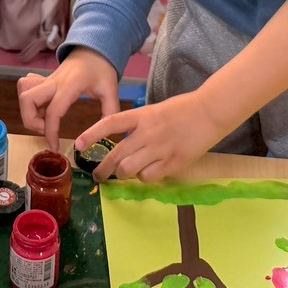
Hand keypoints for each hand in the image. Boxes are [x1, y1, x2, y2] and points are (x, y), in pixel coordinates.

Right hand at [18, 48, 119, 150]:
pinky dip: (29, 101)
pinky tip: (43, 108)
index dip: (50, 132)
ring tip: (44, 120)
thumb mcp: (111, 90)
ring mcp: (47, 79)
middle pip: (27, 99)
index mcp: (70, 85)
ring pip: (23, 92)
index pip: (53, 111)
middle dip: (31, 121)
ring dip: (28, 110)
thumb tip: (107, 134)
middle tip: (46, 130)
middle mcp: (54, 81)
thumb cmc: (102, 69)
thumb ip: (110, 112)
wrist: (94, 48)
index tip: (55, 147)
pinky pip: (26, 88)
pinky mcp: (44, 80)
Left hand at [77, 92, 225, 182]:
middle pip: (116, 155)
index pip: (110, 123)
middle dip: (102, 170)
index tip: (78, 145)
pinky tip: (148, 172)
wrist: (209, 112)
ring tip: (125, 174)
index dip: (92, 134)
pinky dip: (144, 178)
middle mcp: (147, 132)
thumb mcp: (154, 112)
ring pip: (129, 170)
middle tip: (98, 176)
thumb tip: (122, 146)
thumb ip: (137, 127)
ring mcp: (160, 149)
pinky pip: (149, 177)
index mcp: (142, 115)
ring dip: (124, 175)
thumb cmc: (182, 110)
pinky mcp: (173, 163)